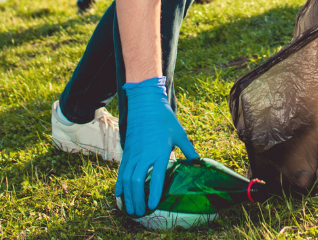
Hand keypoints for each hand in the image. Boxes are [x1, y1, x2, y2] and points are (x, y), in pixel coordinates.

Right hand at [117, 78, 198, 216]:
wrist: (145, 104)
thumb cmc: (164, 119)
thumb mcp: (179, 134)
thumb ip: (188, 149)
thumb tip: (198, 162)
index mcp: (159, 152)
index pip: (155, 177)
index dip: (153, 193)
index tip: (153, 205)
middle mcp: (144, 155)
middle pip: (136, 182)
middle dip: (137, 199)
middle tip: (140, 213)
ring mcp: (133, 154)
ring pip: (126, 179)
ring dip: (127, 195)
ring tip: (129, 209)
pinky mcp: (127, 151)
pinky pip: (121, 171)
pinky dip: (119, 183)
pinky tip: (119, 194)